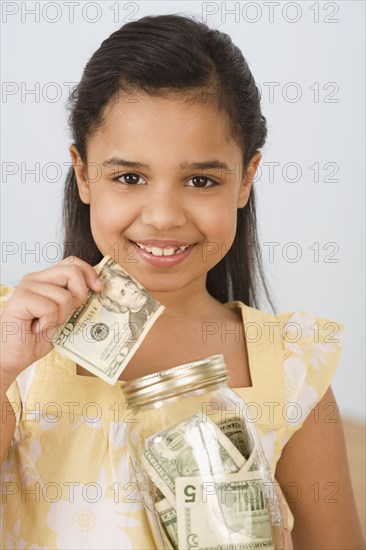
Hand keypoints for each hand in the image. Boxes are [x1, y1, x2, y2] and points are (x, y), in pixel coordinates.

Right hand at [0, 256, 102, 381]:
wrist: (14, 357)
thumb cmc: (37, 338)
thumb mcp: (64, 315)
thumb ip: (75, 299)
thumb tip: (99, 288)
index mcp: (45, 279)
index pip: (72, 262)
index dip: (89, 273)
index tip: (99, 289)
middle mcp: (35, 278)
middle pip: (72, 271)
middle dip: (79, 295)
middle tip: (67, 314)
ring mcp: (26, 287)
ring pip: (64, 295)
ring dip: (60, 317)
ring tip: (45, 324)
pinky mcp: (20, 299)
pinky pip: (50, 308)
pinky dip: (49, 323)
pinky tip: (36, 329)